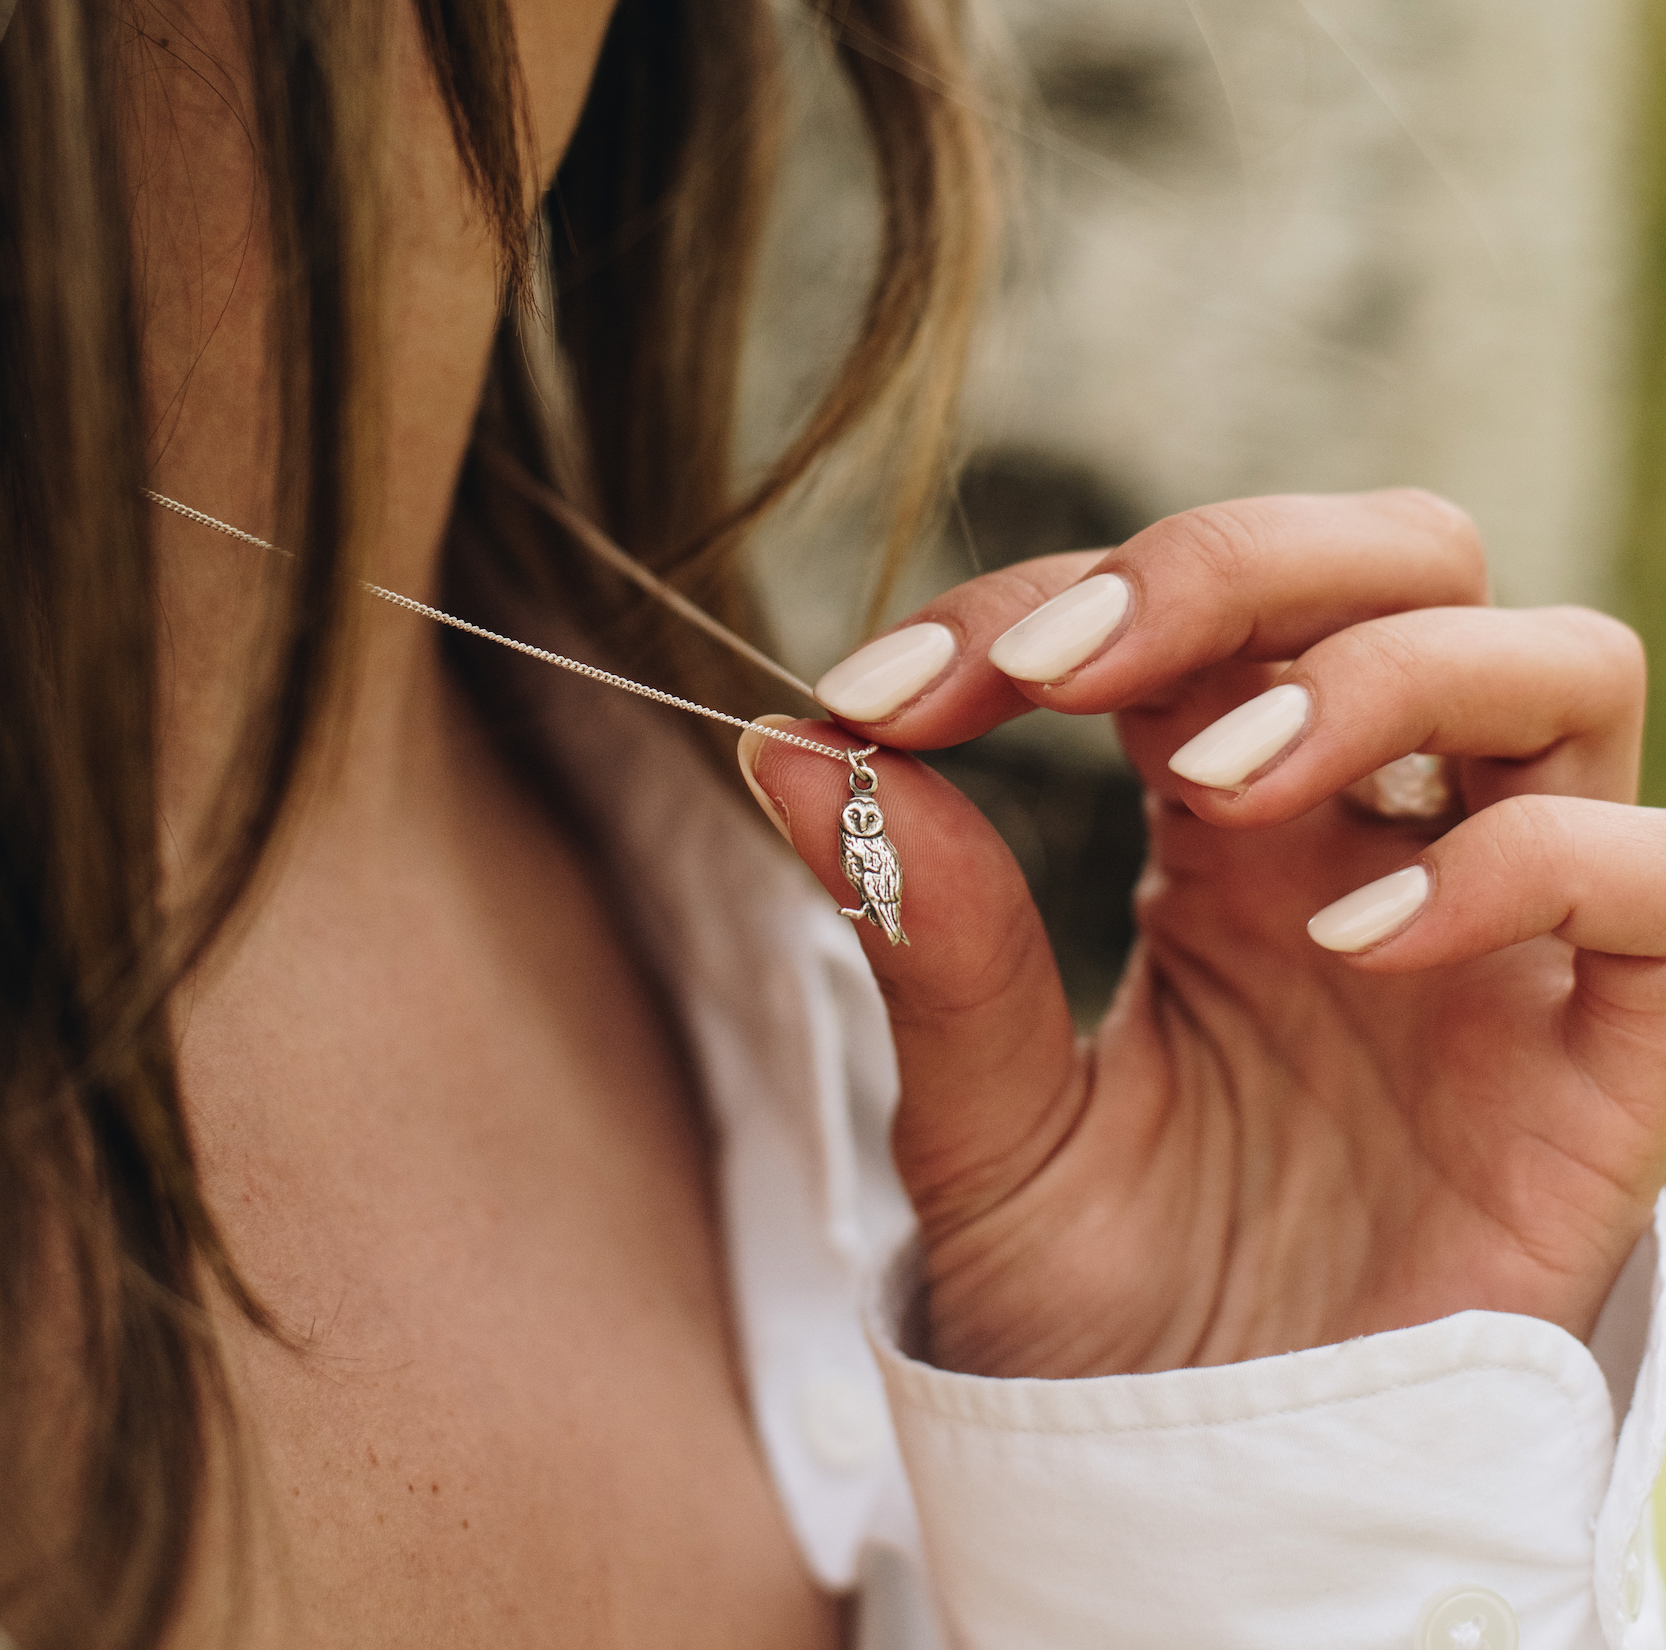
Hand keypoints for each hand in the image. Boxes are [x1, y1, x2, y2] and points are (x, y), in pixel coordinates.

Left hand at [740, 489, 1665, 1377]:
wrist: (1204, 1499)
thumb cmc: (1102, 1308)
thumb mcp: (986, 1122)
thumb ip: (925, 934)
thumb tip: (785, 747)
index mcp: (1220, 831)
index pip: (1177, 621)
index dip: (1036, 608)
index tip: (880, 691)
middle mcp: (1373, 846)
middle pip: (1399, 564)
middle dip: (1233, 566)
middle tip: (1063, 668)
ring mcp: (1499, 943)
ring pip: (1552, 668)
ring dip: (1377, 675)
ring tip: (1213, 788)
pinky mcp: (1601, 1063)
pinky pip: (1651, 886)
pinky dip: (1524, 864)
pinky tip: (1355, 944)